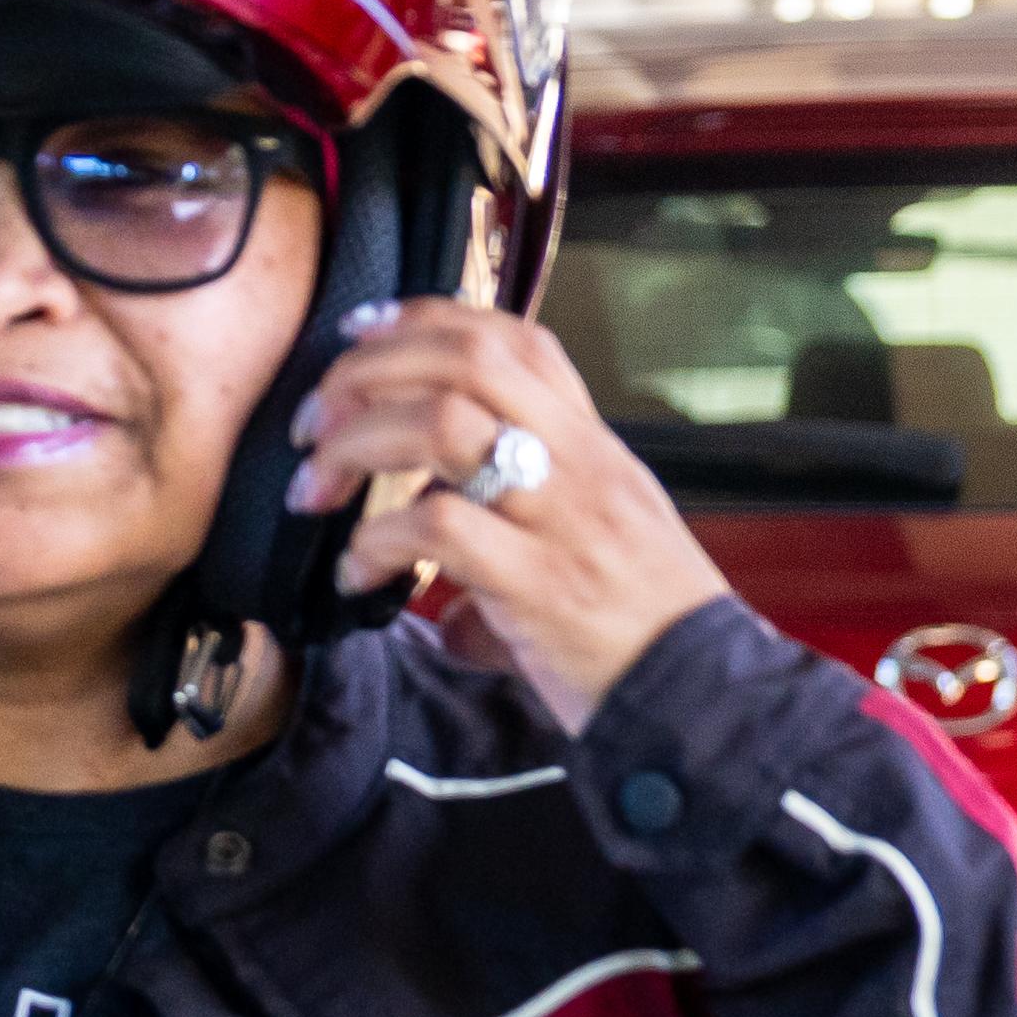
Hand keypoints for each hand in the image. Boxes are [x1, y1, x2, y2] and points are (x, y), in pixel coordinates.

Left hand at [292, 297, 734, 732]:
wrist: (704, 695)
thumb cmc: (639, 621)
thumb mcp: (594, 531)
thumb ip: (520, 503)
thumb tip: (425, 517)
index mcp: (591, 444)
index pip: (514, 339)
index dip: (424, 320)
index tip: (356, 335)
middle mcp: (580, 464)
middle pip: (466, 360)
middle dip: (366, 374)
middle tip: (312, 423)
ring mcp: (562, 519)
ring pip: (444, 424)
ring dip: (355, 445)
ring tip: (315, 492)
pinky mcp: (541, 583)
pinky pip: (439, 529)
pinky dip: (374, 543)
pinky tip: (356, 572)